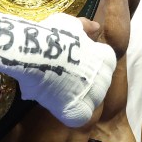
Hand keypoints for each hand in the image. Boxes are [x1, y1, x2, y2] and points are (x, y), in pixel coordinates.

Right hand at [0, 4, 116, 127]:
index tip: (73, 65)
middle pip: (97, 84)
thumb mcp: (70, 25)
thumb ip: (85, 27)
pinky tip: (58, 106)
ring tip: (56, 91)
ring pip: (89, 101)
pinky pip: (79, 116)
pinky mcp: (79, 110)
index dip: (87, 66)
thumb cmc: (52, 35)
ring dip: (76, 97)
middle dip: (83, 82)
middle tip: (62, 78)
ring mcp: (93, 95)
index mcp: (106, 58)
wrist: (35, 52)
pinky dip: (69, 114)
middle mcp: (105, 78)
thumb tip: (96, 28)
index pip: (103, 66)